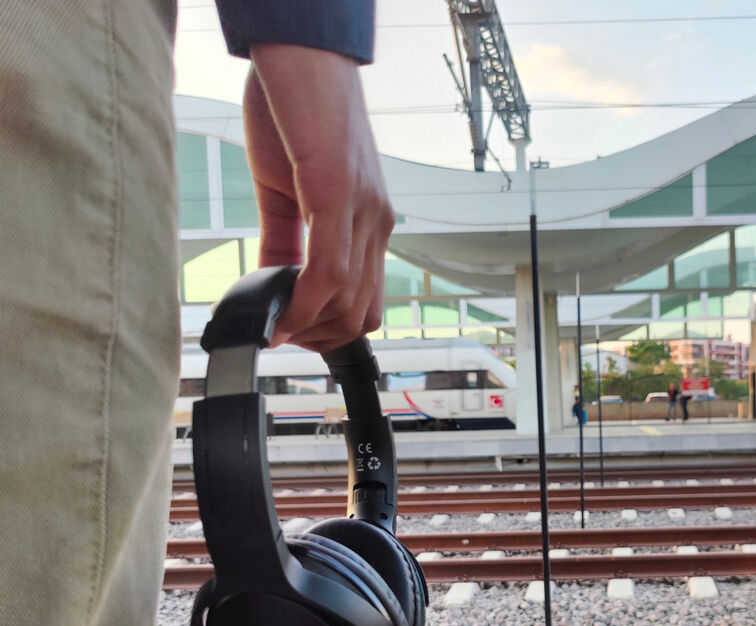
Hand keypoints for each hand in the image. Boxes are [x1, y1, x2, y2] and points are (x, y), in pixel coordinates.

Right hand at [243, 43, 394, 350]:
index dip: (329, 327)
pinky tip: (279, 312)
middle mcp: (376, 219)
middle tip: (281, 335)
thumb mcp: (288, 188)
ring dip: (308, 326)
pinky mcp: (337, 192)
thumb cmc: (294, 111)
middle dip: (319, 337)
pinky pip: (329, 270)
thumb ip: (285, 239)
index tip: (291, 332)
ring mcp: (362, 209)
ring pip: (348, 299)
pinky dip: (303, 303)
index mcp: (368, 219)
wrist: (298, 53)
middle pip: (363, 311)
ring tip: (274, 326)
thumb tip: (275, 284)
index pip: (365, 297)